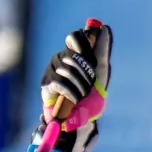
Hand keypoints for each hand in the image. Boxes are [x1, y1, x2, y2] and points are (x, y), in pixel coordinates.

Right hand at [30, 24, 112, 151]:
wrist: (78, 124)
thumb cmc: (91, 102)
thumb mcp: (101, 74)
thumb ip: (102, 51)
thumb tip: (105, 27)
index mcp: (78, 57)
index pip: (77, 38)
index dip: (83, 40)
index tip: (92, 47)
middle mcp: (64, 60)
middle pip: (74, 53)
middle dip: (87, 70)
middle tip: (91, 84)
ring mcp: (54, 71)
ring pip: (68, 67)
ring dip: (80, 83)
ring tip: (82, 96)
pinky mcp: (47, 84)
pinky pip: (59, 81)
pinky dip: (70, 91)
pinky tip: (74, 99)